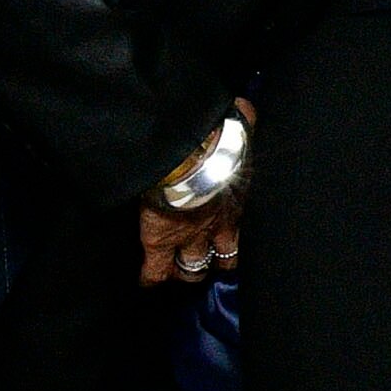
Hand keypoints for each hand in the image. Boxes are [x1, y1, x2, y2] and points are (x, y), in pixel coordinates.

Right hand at [138, 94, 252, 285]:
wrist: (193, 149)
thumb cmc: (220, 136)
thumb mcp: (238, 132)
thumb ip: (242, 123)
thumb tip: (243, 106)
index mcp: (237, 201)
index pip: (240, 231)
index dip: (237, 238)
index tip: (234, 240)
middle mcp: (218, 224)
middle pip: (223, 256)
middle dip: (219, 258)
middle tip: (212, 258)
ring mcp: (188, 236)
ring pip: (192, 269)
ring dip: (188, 271)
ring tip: (182, 272)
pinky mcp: (159, 240)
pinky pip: (154, 272)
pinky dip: (150, 278)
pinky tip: (147, 283)